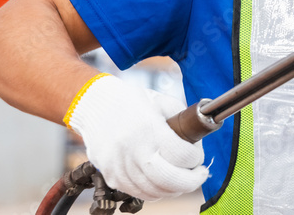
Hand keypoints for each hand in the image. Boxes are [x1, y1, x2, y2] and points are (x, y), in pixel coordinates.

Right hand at [67, 74, 208, 199]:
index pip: (181, 155)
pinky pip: (137, 193)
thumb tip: (198, 141)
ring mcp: (118, 166)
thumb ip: (182, 119)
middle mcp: (132, 149)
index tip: (199, 156)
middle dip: (191, 181)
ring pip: (154, 191)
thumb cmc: (131, 101)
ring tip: (184, 180)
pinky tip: (164, 183)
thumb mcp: (162, 102)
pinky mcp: (109, 175)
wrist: (93, 105)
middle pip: (168, 179)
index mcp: (148, 128)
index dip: (197, 158)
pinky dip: (155, 192)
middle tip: (200, 175)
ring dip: (174, 189)